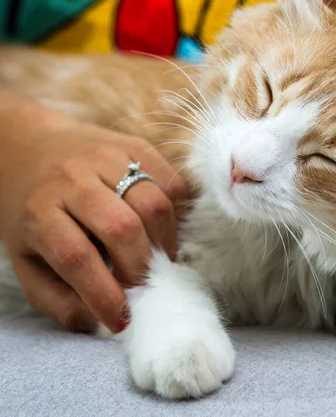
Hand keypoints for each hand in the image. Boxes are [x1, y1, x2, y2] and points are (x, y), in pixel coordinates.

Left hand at [0, 95, 186, 332]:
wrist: (32, 147)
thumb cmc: (30, 212)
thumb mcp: (26, 260)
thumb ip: (57, 297)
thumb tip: (98, 323)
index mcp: (38, 212)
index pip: (77, 258)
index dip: (105, 294)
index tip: (121, 318)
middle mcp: (73, 179)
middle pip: (123, 228)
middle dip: (141, 268)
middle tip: (145, 285)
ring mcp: (107, 156)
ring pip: (153, 203)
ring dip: (165, 241)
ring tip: (159, 256)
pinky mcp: (134, 145)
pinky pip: (171, 181)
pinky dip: (176, 211)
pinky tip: (163, 228)